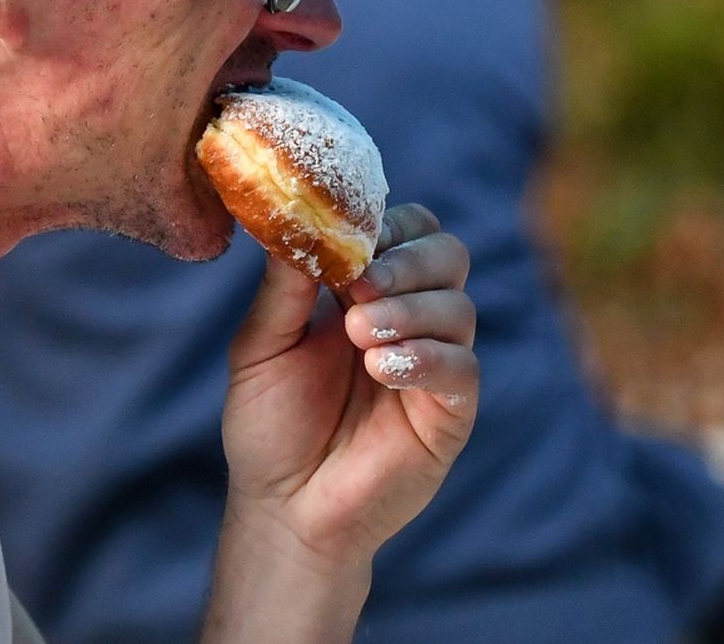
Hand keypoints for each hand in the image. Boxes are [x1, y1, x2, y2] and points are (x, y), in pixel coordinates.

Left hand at [218, 203, 477, 570]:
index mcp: (365, 290)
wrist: (284, 508)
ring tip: (360, 336)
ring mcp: (434, 362)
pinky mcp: (450, 411)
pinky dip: (427, 357)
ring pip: (459, 306)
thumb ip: (282, 286)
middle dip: (407, 260)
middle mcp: (409, 316)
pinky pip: (463, 367)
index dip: (386, 224)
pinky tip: (382, 369)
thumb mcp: (260, 346)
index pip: (404, 229)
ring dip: (410, 310)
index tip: (349, 240)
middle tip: (362, 286)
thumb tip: (292, 216)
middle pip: (447, 253)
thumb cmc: (269, 425)